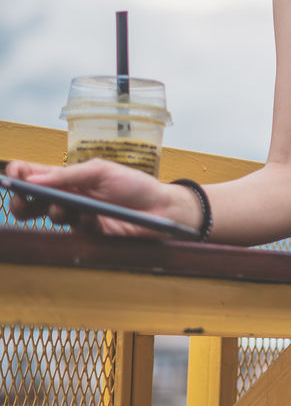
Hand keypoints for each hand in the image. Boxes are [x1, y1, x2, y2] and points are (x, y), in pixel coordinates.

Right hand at [6, 158, 179, 236]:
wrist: (160, 206)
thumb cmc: (133, 184)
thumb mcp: (100, 171)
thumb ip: (68, 175)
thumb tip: (33, 179)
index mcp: (69, 177)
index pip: (35, 175)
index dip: (20, 174)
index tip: (14, 175)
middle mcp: (70, 197)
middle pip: (34, 201)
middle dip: (22, 201)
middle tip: (22, 201)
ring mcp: (79, 216)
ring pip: (52, 217)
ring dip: (55, 211)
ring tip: (63, 206)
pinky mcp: (90, 234)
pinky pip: (76, 229)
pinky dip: (80, 221)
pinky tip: (90, 216)